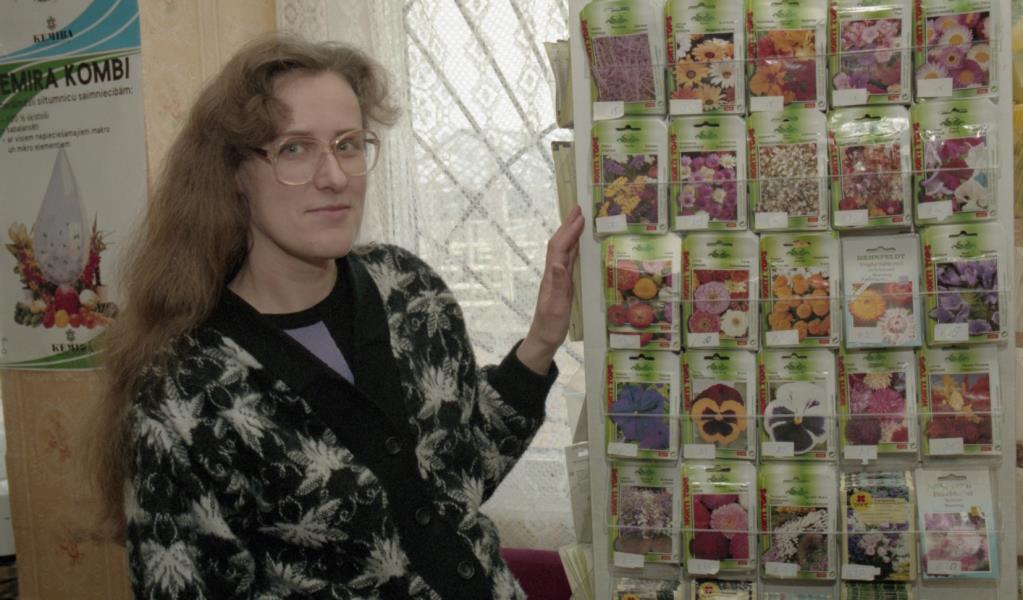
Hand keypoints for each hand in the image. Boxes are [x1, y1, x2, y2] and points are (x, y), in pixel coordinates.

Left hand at [516, 204, 584, 374]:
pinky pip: (568, 260)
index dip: (568, 232)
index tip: (579, 216)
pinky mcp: (562, 284)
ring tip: (580, 219)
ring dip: (570, 233)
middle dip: (568, 225)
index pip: (559, 248)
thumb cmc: (550, 325)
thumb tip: (558, 263)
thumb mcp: (555, 308)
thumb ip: (558, 286)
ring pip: (563, 250)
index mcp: (552, 277)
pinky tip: (580, 245)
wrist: (543, 338)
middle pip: (559, 244)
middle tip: (579, 208)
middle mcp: (553, 273)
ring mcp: (557, 278)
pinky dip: (574, 247)